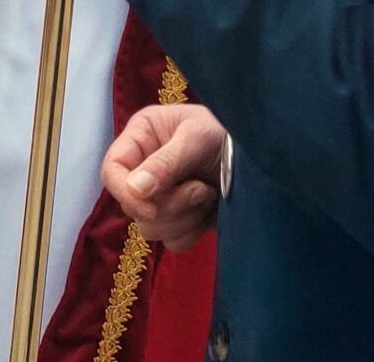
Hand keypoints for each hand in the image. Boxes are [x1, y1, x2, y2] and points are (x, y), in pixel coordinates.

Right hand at [102, 104, 227, 252]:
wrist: (261, 156)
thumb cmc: (226, 131)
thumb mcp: (196, 139)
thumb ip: (165, 164)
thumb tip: (134, 191)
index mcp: (142, 138)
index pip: (112, 170)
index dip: (124, 191)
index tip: (149, 206)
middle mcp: (145, 168)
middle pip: (131, 206)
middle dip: (168, 205)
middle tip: (200, 189)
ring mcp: (162, 197)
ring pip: (151, 228)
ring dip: (183, 217)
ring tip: (208, 193)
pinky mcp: (181, 219)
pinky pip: (173, 242)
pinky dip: (193, 231)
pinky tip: (211, 209)